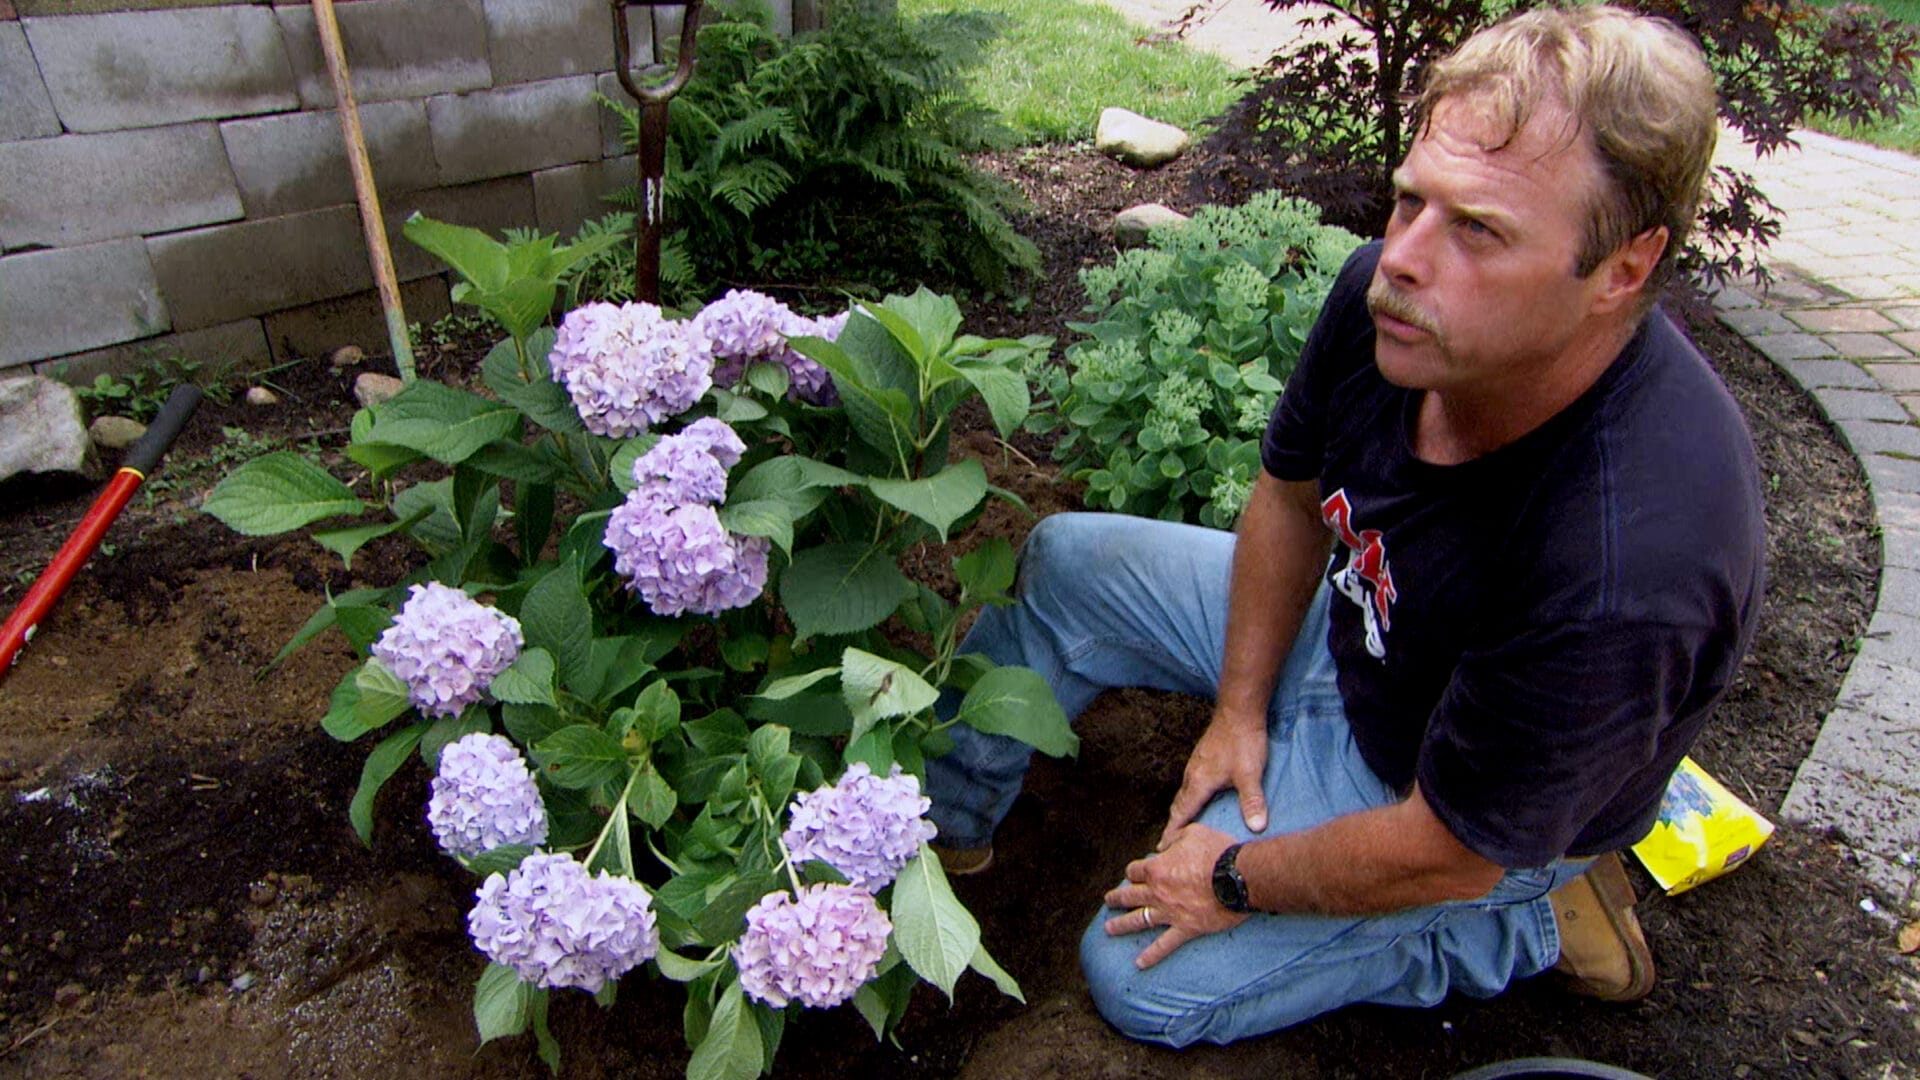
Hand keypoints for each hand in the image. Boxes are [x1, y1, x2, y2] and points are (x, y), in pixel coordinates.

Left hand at [1102, 824, 1247, 969]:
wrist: (1239, 878)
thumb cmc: (1218, 852)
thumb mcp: (1194, 832)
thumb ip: (1174, 838)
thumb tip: (1164, 844)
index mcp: (1158, 868)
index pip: (1135, 870)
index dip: (1134, 871)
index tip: (1135, 873)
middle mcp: (1158, 892)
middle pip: (1130, 895)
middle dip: (1117, 898)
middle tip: (1109, 901)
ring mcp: (1170, 912)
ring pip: (1138, 919)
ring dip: (1121, 925)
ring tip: (1109, 929)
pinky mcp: (1185, 929)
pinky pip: (1164, 945)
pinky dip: (1152, 955)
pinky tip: (1139, 964)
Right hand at [1160, 710, 1268, 849]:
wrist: (1238, 711)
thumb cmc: (1242, 742)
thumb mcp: (1250, 775)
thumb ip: (1252, 802)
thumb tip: (1257, 828)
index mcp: (1199, 783)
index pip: (1182, 814)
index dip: (1172, 832)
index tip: (1161, 848)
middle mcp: (1192, 774)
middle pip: (1178, 804)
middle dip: (1172, 824)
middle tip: (1166, 843)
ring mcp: (1196, 764)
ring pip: (1183, 793)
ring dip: (1179, 810)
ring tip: (1179, 824)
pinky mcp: (1202, 757)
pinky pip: (1189, 783)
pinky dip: (1187, 797)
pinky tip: (1195, 798)